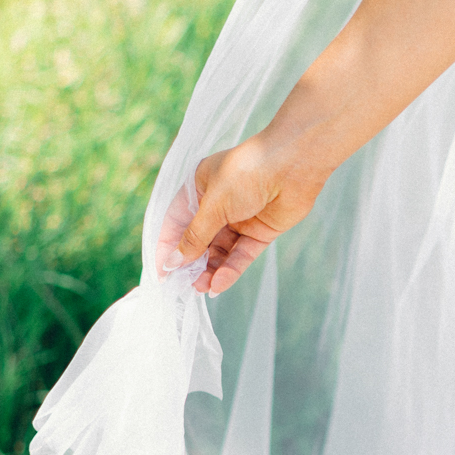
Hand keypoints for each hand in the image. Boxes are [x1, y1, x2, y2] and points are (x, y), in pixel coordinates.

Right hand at [154, 137, 324, 295]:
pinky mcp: (260, 232)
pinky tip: (219, 284)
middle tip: (182, 287)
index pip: (176, 222)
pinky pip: (241, 255)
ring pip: (220, 251)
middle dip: (191, 264)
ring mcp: (240, 219)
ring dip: (210, 270)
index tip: (162, 274)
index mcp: (199, 187)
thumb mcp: (214, 205)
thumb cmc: (247, 174)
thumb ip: (195, 236)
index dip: (168, 248)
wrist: (293, 166)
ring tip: (201, 288)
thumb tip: (174, 262)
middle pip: (199, 240)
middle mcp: (218, 204)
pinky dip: (230, 270)